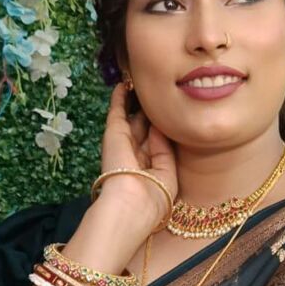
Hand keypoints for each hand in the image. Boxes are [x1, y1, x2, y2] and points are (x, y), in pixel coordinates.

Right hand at [98, 82, 178, 228]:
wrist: (132, 202)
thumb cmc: (155, 195)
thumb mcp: (168, 174)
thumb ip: (165, 149)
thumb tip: (159, 125)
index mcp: (151, 168)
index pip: (158, 142)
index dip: (163, 127)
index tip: (171, 111)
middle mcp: (136, 155)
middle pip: (145, 128)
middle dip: (150, 113)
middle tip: (157, 93)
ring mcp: (124, 144)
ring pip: (131, 118)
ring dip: (136, 102)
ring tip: (140, 82)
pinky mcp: (113, 134)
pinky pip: (117, 111)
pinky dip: (119, 98)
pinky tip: (124, 84)